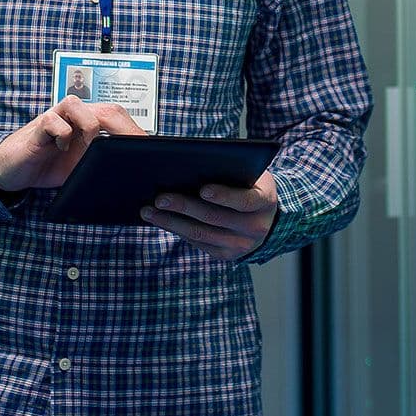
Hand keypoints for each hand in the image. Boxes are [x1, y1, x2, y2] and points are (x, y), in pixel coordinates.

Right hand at [0, 98, 145, 192]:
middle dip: (121, 129)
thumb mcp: (80, 168)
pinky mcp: (38, 125)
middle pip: (105, 109)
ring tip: (87, 148)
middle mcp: (75, 115)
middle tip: (129, 151)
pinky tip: (60, 149)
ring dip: (89, 127)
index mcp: (90, 123)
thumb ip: (99, 164)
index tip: (147, 151)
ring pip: (79, 105)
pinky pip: (53, 120)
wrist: (13, 169)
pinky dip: (61, 134)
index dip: (133, 132)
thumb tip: (129, 175)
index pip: (117, 118)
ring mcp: (56, 117)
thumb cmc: (49, 165)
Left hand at [139, 170, 278, 260]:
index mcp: (265, 201)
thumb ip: (229, 167)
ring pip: (201, 233)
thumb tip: (189, 161)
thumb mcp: (250, 172)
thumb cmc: (250, 183)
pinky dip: (177, 230)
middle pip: (214, 218)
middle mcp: (255, 227)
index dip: (224, 196)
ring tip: (149, 211)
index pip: (244, 200)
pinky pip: (198, 242)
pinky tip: (160, 220)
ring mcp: (241, 245)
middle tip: (160, 198)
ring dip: (171, 222)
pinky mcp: (226, 255)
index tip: (202, 189)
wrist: (266, 215)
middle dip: (184, 207)